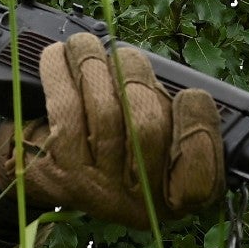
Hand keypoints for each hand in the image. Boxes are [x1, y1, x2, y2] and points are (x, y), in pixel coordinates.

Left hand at [0, 33, 222, 226]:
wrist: (49, 173)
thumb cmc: (118, 143)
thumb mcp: (162, 137)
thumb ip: (179, 118)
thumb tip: (181, 88)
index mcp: (177, 196)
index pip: (200, 180)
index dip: (198, 127)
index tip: (190, 94)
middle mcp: (140, 202)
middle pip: (148, 127)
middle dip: (134, 75)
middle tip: (123, 56)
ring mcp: (98, 191)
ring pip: (105, 113)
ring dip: (92, 64)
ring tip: (84, 45)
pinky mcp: (58, 174)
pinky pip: (65, 112)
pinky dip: (61, 75)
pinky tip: (57, 56)